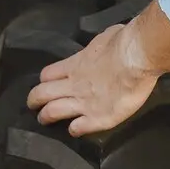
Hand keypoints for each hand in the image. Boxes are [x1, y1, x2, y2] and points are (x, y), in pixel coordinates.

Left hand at [26, 22, 160, 137]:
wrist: (136, 58)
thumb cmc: (123, 43)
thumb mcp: (104, 38)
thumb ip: (97, 48)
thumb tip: (102, 47)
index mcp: (75, 65)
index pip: (48, 74)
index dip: (44, 80)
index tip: (45, 83)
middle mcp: (73, 85)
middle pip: (42, 94)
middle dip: (34, 100)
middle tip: (33, 105)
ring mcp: (83, 103)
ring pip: (52, 112)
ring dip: (46, 116)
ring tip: (44, 120)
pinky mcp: (98, 118)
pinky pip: (78, 128)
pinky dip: (74, 129)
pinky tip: (74, 130)